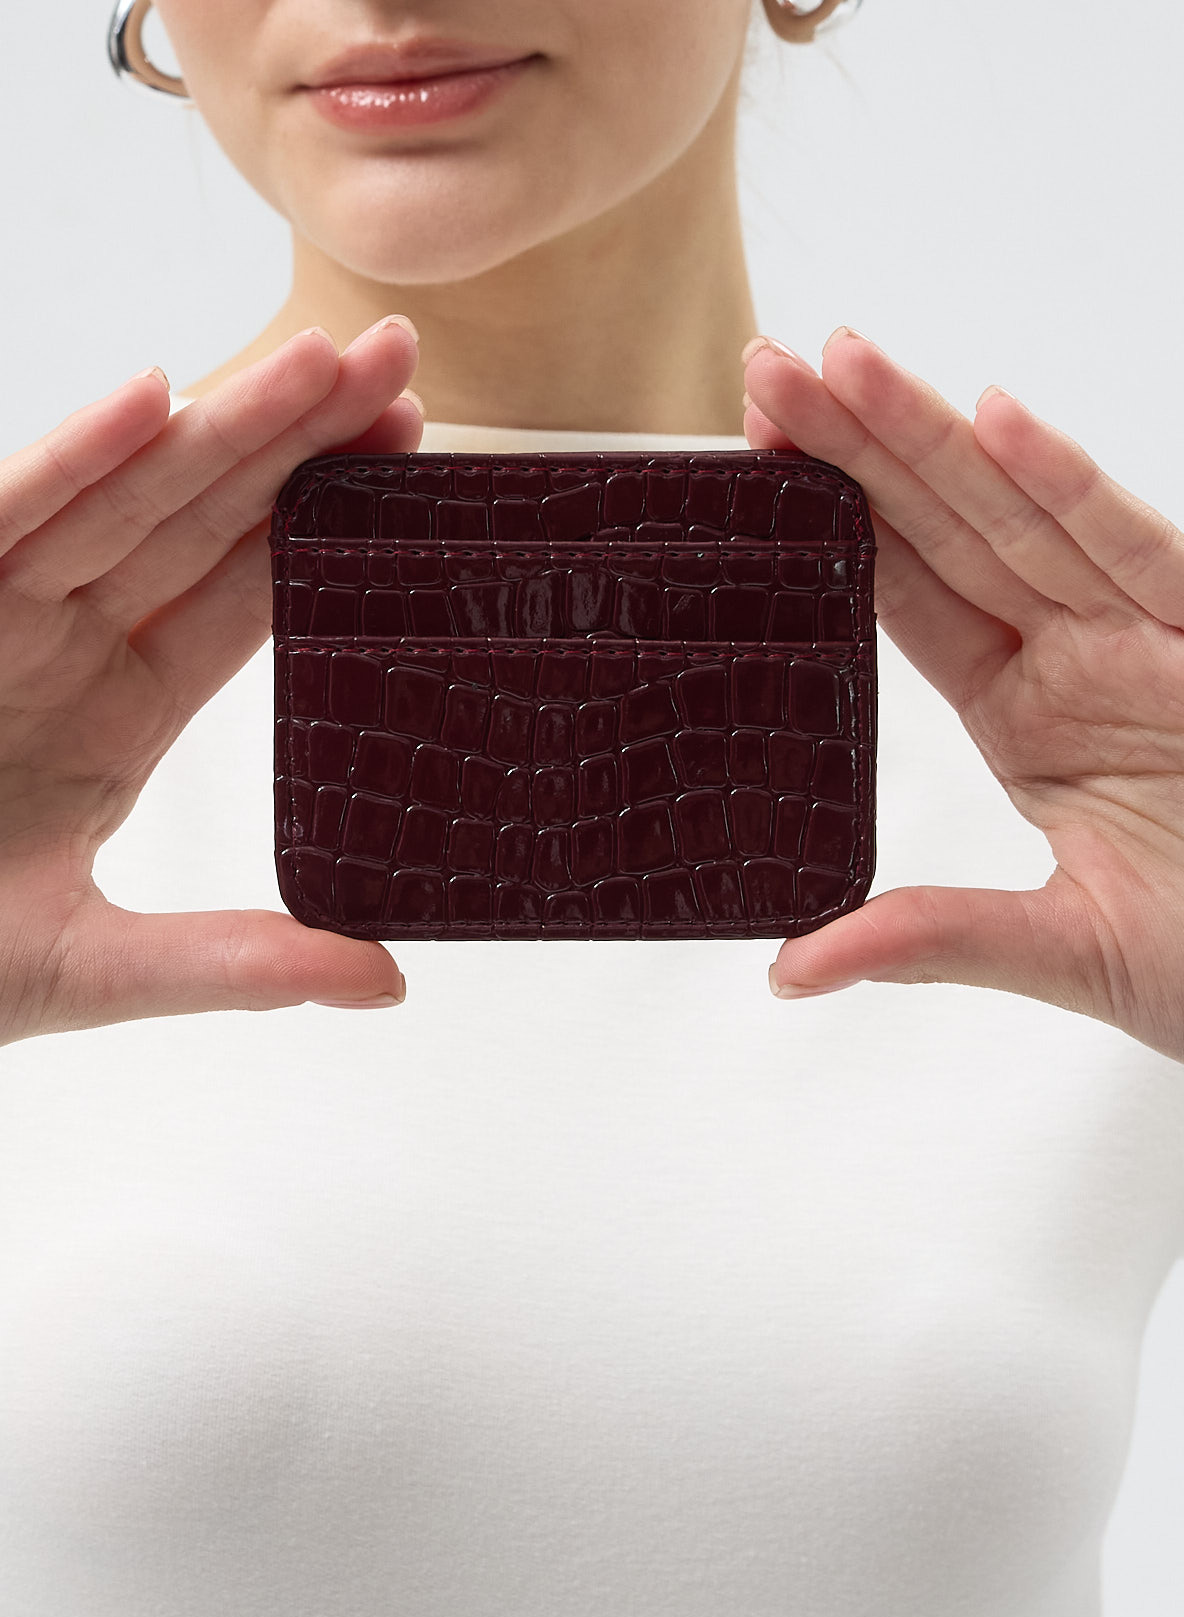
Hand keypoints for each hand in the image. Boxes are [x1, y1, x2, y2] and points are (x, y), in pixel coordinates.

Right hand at [0, 318, 423, 1053]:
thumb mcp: (97, 970)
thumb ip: (237, 964)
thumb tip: (387, 980)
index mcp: (123, 711)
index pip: (246, 595)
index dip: (330, 528)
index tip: (413, 458)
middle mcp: (69, 646)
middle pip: (207, 523)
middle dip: (299, 441)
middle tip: (396, 362)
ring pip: (125, 500)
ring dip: (220, 428)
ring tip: (320, 362)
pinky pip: (3, 520)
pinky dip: (66, 462)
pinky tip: (151, 403)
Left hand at [741, 326, 1183, 1064]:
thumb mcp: (1057, 947)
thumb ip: (929, 936)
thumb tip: (787, 968)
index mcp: (1026, 715)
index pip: (909, 598)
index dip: (834, 527)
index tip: (756, 460)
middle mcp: (1076, 657)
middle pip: (947, 533)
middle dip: (857, 448)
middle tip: (766, 369)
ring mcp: (1144, 639)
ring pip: (1022, 519)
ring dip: (933, 439)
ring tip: (842, 365)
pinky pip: (1138, 551)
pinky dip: (1073, 488)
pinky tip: (999, 424)